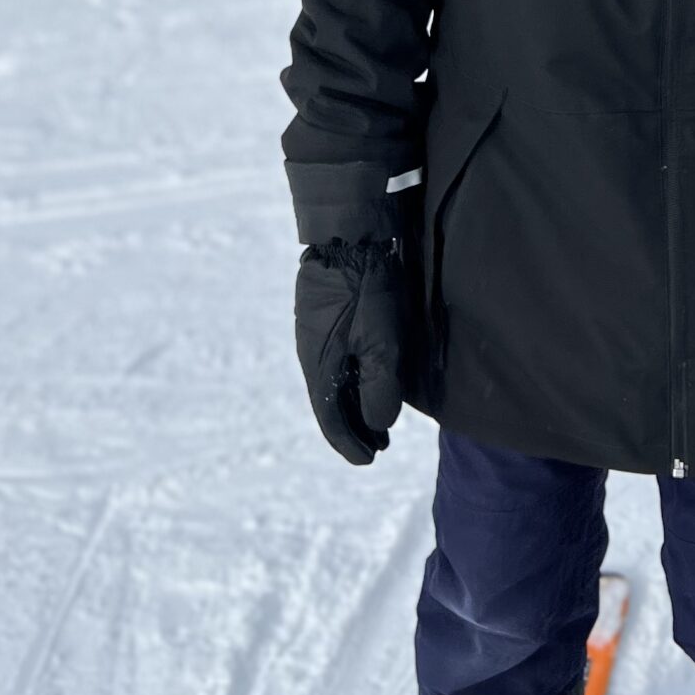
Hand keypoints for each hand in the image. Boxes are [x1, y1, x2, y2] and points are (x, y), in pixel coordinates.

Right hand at [295, 213, 409, 465]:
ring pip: (334, 380)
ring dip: (354, 402)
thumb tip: (378, 424)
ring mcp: (317, 332)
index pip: (331, 418)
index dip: (350, 443)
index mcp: (319, 367)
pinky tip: (369, 375)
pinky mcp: (327, 315)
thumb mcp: (382, 344)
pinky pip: (337, 359)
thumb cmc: (367, 291)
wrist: (350, 235)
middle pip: (330, 401)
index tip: (369, 460)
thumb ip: (380, 388)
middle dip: (354, 426)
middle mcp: (312, 353)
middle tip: (378, 445)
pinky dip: (353, 378)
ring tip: (378, 418)